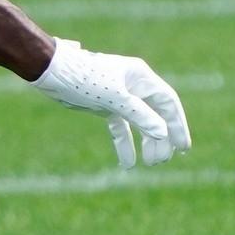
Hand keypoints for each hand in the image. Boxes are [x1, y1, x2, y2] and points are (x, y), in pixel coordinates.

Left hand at [31, 40, 192, 167]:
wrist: (52, 72)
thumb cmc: (85, 79)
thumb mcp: (115, 98)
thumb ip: (140, 115)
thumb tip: (163, 133)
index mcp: (141, 77)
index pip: (168, 102)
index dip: (177, 125)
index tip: (183, 147)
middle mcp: (134, 85)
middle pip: (156, 114)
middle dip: (162, 137)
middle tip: (163, 159)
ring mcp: (120, 96)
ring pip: (140, 123)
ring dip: (146, 142)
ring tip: (150, 162)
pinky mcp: (105, 106)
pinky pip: (120, 127)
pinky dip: (124, 143)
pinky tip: (127, 163)